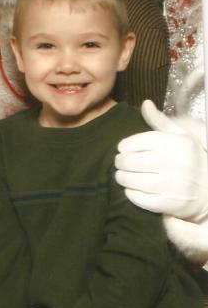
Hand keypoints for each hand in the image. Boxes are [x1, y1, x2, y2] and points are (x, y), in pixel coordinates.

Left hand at [115, 100, 207, 220]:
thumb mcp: (180, 136)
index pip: (143, 142)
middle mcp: (177, 164)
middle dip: (121, 162)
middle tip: (118, 162)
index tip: (121, 148)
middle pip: (136, 162)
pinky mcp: (171, 204)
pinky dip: (132, 194)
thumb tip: (145, 104)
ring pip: (137, 181)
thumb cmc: (190, 158)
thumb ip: (160, 121)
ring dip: (123, 178)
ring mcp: (174, 186)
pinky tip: (129, 189)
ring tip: (120, 175)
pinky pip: (143, 200)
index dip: (127, 145)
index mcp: (178, 144)